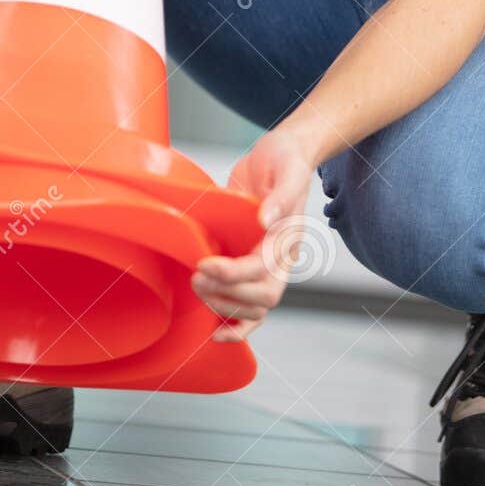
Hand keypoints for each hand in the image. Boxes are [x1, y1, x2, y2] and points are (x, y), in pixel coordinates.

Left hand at [191, 122, 319, 343]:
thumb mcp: (288, 170)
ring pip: (253, 308)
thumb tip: (266, 220)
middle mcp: (279, 259)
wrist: (283, 154)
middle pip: (261, 298)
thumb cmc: (286, 161)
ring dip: (224, 306)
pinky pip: (247, 306)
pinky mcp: (249, 264)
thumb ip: (280, 196)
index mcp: (288, 239)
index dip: (233, 274)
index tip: (204, 264)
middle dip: (226, 293)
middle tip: (196, 277)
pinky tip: (216, 332)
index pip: (262, 269)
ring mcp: (265, 264)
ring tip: (197, 287)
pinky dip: (234, 324)